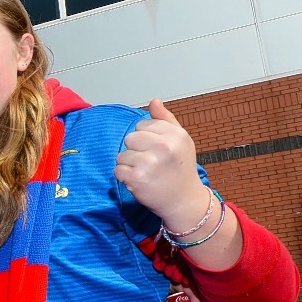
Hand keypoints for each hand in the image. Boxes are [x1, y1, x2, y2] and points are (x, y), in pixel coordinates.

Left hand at [115, 99, 207, 229]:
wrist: (184, 200)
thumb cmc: (181, 169)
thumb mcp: (180, 141)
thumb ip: (166, 120)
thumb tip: (153, 101)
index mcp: (175, 134)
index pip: (142, 125)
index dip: (146, 138)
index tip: (156, 150)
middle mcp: (164, 146)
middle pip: (130, 138)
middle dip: (135, 150)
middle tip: (149, 162)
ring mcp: (150, 163)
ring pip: (121, 154)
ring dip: (129, 165)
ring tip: (146, 172)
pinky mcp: (137, 178)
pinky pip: (117, 170)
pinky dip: (124, 177)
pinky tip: (139, 181)